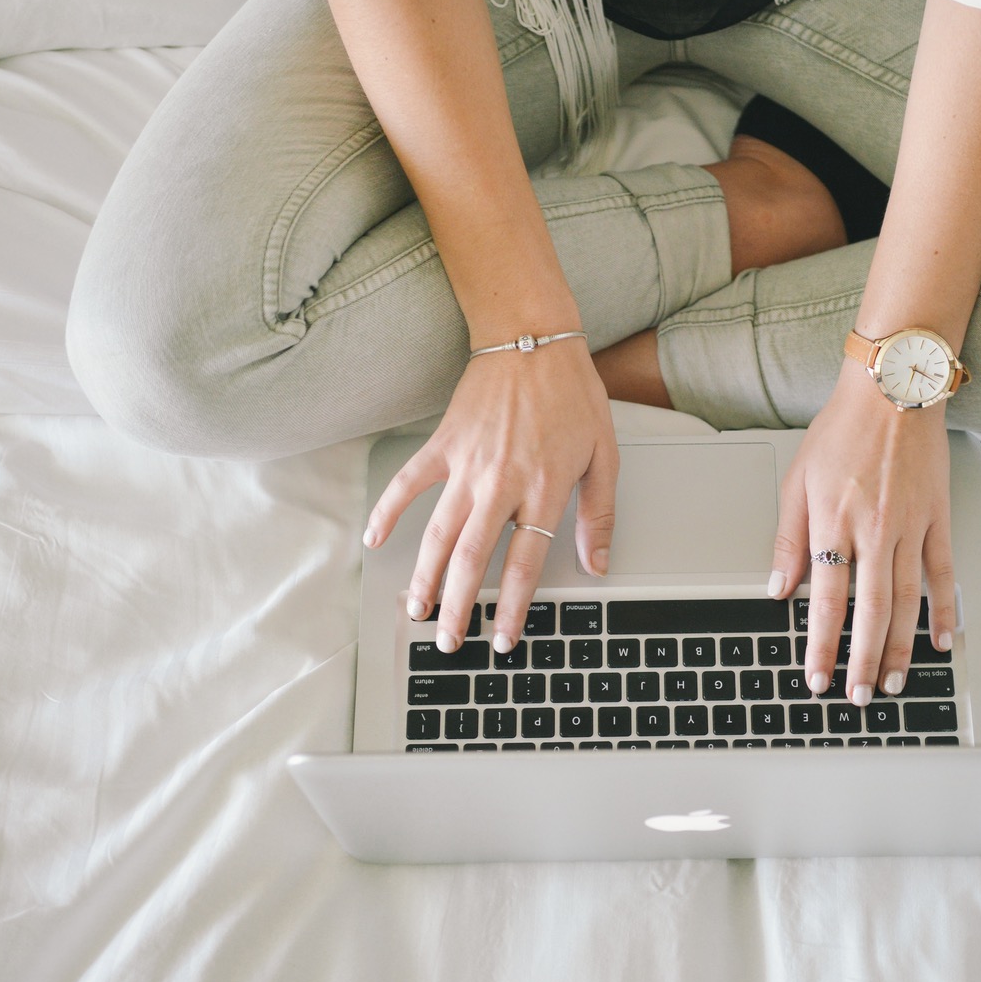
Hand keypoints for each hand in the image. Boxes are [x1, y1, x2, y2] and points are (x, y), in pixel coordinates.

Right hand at [365, 340, 618, 652]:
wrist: (532, 339)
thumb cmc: (572, 394)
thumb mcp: (604, 454)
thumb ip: (599, 514)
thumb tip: (599, 562)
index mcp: (544, 489)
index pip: (524, 563)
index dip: (512, 607)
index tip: (503, 640)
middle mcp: (501, 483)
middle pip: (473, 560)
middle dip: (459, 608)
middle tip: (450, 642)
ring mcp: (467, 465)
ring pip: (439, 533)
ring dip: (424, 577)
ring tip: (416, 611)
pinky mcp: (443, 445)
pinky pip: (409, 484)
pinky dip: (389, 512)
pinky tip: (375, 540)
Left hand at [768, 363, 958, 705]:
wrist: (893, 389)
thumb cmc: (842, 430)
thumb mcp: (797, 479)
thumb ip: (788, 538)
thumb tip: (777, 588)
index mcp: (834, 522)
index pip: (826, 599)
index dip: (821, 644)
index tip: (816, 677)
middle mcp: (874, 530)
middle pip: (870, 611)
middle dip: (864, 660)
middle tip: (860, 696)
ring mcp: (910, 526)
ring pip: (907, 601)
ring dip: (901, 647)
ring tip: (895, 681)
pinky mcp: (937, 518)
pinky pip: (942, 573)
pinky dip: (944, 609)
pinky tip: (941, 640)